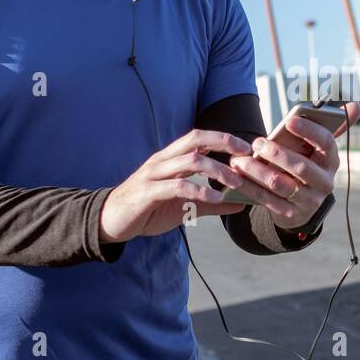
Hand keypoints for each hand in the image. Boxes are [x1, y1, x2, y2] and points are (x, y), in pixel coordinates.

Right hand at [98, 129, 253, 242]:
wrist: (111, 222)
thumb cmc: (148, 210)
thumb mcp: (184, 207)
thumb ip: (211, 204)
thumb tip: (240, 204)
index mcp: (170, 159)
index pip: (199, 138)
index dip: (224, 138)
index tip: (248, 148)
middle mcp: (163, 160)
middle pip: (196, 140)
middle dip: (224, 143)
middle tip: (247, 155)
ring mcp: (154, 174)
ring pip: (190, 161)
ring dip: (217, 170)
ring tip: (236, 182)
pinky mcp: (148, 192)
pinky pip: (177, 187)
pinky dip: (199, 191)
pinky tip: (216, 198)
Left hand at [227, 102, 359, 231]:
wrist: (304, 204)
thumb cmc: (308, 163)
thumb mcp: (320, 149)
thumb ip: (333, 126)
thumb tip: (357, 105)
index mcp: (331, 160)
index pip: (326, 144)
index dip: (309, 131)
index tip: (289, 120)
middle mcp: (323, 182)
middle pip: (302, 167)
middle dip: (277, 154)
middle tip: (257, 142)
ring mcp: (307, 200)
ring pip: (281, 185)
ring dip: (257, 172)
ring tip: (239, 160)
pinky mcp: (290, 213)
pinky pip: (267, 200)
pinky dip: (249, 187)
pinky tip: (236, 176)